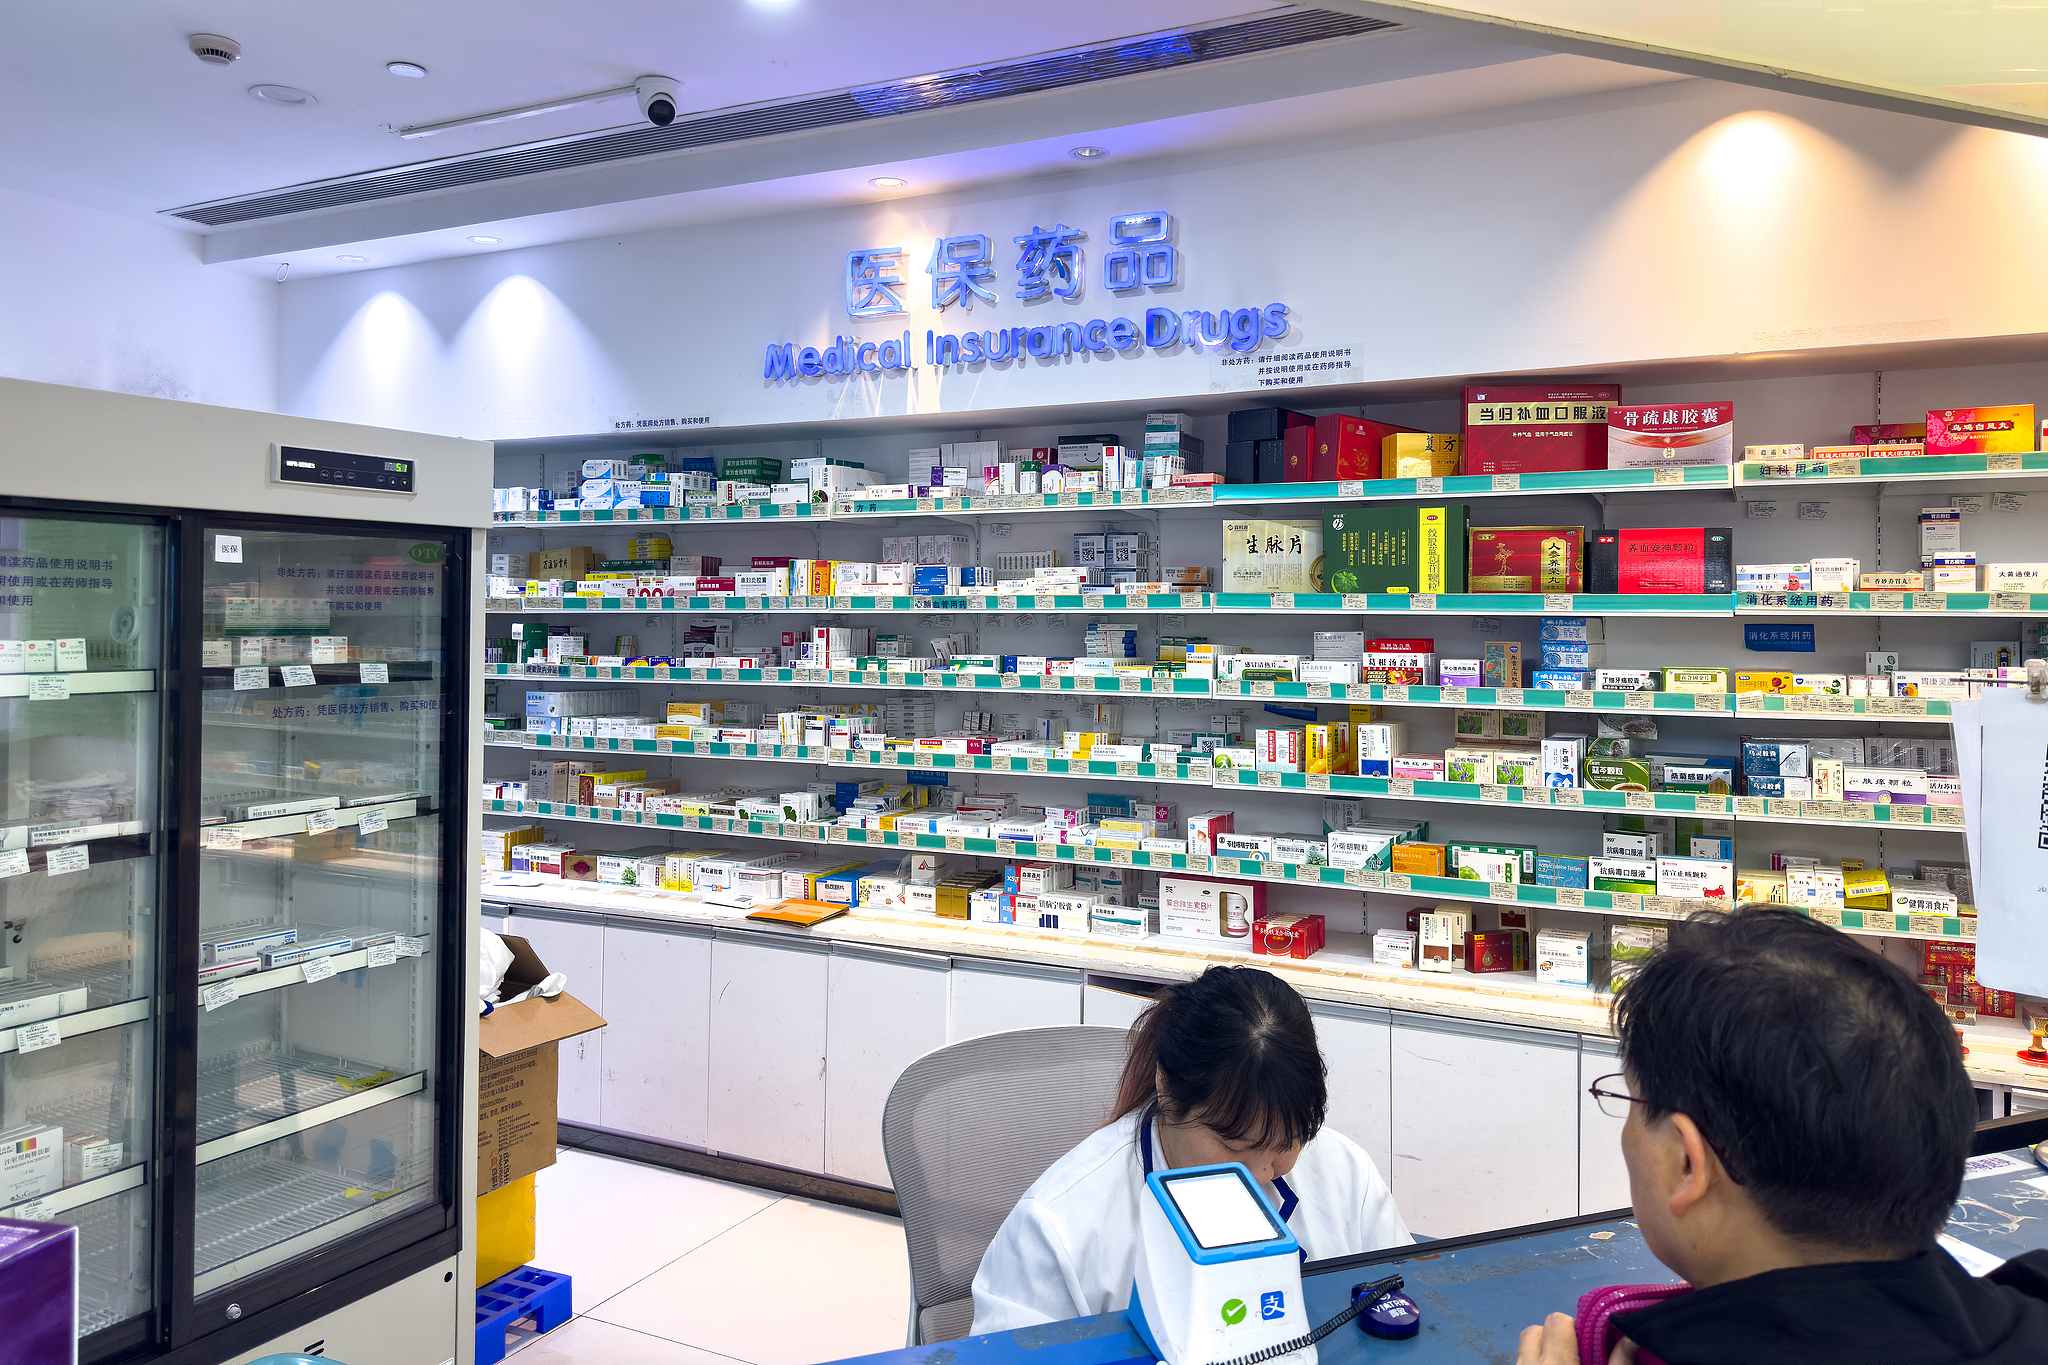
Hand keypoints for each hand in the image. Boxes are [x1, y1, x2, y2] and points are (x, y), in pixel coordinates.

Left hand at [1515, 1313, 1638, 1364]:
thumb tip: (1630, 1337)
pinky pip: (1521, 1361)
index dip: (1574, 1328)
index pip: (1557, 1320)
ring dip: (1543, 1352)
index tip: (1588, 1344)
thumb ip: (1618, 1362)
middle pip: (1535, 1330)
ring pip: (1525, 1348)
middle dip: (1555, 1338)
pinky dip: (1535, 1363)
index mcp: (1555, 1363)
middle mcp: (1529, 1364)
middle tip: (1576, 1356)